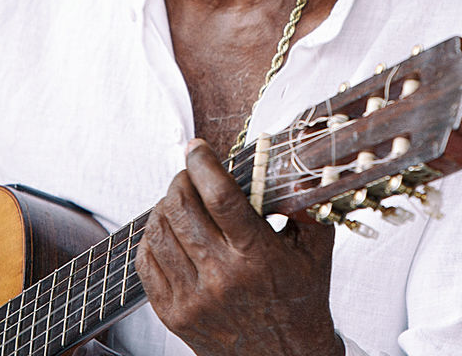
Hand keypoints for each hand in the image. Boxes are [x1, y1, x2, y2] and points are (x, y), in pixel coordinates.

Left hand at [135, 140, 343, 355]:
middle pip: (182, 208)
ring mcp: (194, 298)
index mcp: (257, 256)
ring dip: (165, 205)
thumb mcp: (315, 249)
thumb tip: (292, 162)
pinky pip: (145, 262)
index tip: (197, 146)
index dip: (203, 163)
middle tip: (191, 174)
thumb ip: (305, 203)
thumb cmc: (301, 301)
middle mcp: (222, 277)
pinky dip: (152, 238)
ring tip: (180, 201)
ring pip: (159, 231)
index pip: (220, 196)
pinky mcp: (174, 315)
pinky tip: (169, 232)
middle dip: (182, 179)